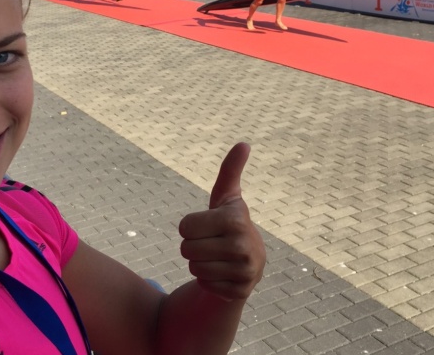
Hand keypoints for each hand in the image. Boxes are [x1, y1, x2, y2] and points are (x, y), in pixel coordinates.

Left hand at [179, 143, 264, 300]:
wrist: (249, 262)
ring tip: (216, 256)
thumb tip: (244, 143)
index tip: (206, 225)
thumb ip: (231, 169)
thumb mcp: (227, 196)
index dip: (190, 226)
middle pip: (186, 249)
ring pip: (194, 267)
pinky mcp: (240, 291)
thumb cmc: (229, 222)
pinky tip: (222, 272)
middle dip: (193, 245)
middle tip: (211, 242)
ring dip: (200, 262)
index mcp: (234, 219)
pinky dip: (209, 280)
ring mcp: (243, 271)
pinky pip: (204, 285)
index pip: (185, 226)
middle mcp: (242, 246)